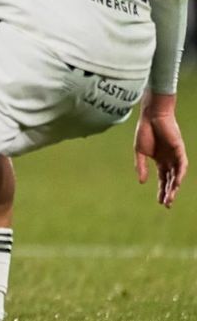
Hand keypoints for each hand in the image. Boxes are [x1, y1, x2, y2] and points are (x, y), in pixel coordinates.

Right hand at [135, 93, 186, 207]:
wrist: (152, 115)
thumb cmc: (144, 131)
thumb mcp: (139, 152)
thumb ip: (141, 166)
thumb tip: (142, 182)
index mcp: (160, 160)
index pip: (162, 179)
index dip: (161, 190)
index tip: (160, 202)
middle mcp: (169, 160)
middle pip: (170, 180)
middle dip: (168, 192)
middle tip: (166, 205)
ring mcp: (175, 156)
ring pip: (177, 175)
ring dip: (174, 187)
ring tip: (170, 198)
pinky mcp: (180, 150)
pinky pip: (182, 165)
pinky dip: (179, 175)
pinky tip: (175, 183)